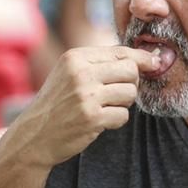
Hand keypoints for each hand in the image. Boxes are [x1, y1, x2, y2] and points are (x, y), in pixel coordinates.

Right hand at [5, 46, 157, 168]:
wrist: (34, 135)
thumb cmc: (57, 104)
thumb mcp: (70, 74)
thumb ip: (100, 64)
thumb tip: (144, 58)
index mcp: (75, 57)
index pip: (120, 52)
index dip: (141, 58)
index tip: (153, 63)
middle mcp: (80, 73)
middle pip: (130, 70)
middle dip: (131, 83)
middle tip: (117, 93)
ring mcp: (86, 96)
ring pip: (130, 93)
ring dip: (123, 103)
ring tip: (105, 107)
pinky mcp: (92, 118)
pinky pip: (123, 115)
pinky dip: (116, 120)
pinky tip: (99, 121)